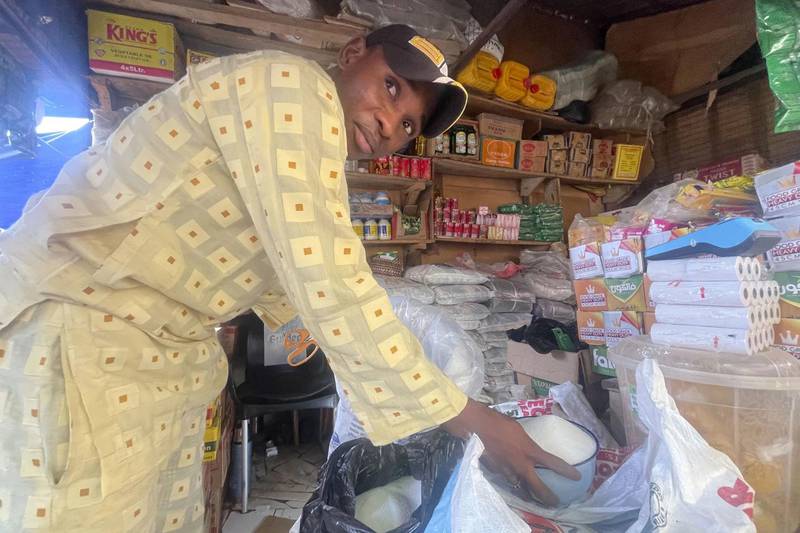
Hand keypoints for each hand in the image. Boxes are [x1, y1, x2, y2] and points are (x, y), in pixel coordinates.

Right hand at [442, 399, 579, 505]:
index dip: (566, 471)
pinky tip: (511, 479)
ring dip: (527, 491)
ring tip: (532, 496)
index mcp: (530, 450)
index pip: (552, 463)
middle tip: (554, 502)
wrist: (476, 425)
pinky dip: (510, 479)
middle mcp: (521, 464)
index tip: (577, 477)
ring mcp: (507, 470)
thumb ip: (525, 442)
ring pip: (520, 486)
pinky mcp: (495, 470)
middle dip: (547, 496)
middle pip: (537, 486)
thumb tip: (528, 447)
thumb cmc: (499, 422)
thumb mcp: (518, 429)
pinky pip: (506, 478)